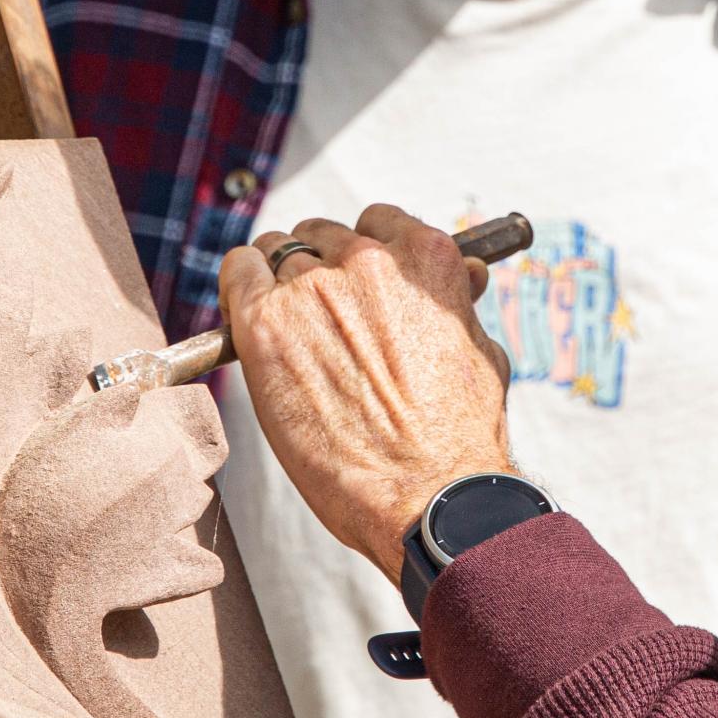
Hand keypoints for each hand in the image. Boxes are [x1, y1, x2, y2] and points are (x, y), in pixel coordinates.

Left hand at [219, 205, 514, 577]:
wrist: (425, 494)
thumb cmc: (456, 437)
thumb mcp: (479, 349)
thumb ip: (458, 301)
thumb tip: (465, 276)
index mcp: (426, 257)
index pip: (377, 223)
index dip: (364, 256)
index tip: (357, 284)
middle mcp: (367, 260)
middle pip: (321, 235)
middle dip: (320, 266)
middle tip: (319, 315)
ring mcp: (312, 289)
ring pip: (275, 251)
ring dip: (277, 279)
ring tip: (284, 325)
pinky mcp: (265, 323)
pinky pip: (237, 271)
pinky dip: (239, 284)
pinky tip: (245, 314)